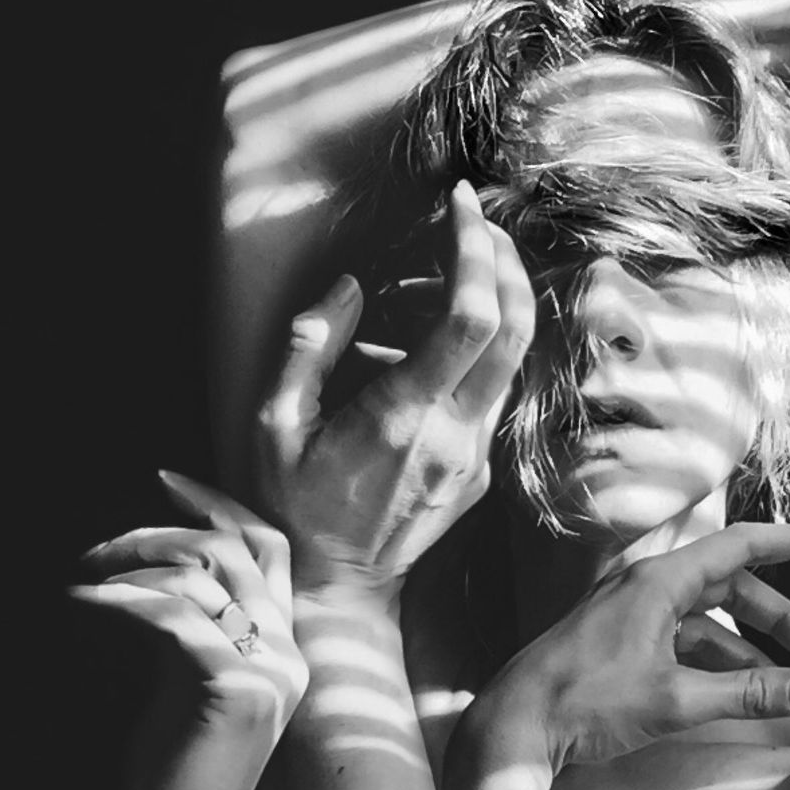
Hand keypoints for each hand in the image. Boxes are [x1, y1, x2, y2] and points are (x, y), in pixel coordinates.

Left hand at [72, 473, 307, 789]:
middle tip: (100, 549)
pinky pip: (173, 615)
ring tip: (85, 582)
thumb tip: (156, 566)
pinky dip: (119, 600)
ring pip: (203, 576)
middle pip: (233, 551)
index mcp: (287, 649)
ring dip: (131, 566)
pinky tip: (82, 603)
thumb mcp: (187, 679)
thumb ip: (193, 625)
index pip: (268, 550)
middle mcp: (290, 655)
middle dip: (158, 533)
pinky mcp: (235, 690)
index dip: (219, 505)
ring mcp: (271, 672)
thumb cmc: (174, 766)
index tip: (165, 479)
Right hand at [254, 179, 534, 595]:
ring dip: (500, 299)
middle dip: (505, 261)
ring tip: (459, 262)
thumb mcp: (274, 424)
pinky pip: (495, 391)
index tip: (457, 205)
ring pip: (515, 360)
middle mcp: (453, 436)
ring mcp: (473, 457)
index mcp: (403, 418)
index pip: (468, 319)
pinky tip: (445, 330)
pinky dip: (485, 345)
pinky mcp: (479, 471)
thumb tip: (350, 287)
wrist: (338, 584)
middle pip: (515, 329)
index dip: (474, 250)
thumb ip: (308, 346)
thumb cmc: (294, 504)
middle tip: (475, 220)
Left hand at [471, 522, 789, 769]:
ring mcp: (627, 613)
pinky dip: (710, 660)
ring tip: (780, 684)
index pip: (741, 547)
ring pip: (703, 618)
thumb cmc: (585, 705)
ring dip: (745, 646)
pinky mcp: (616, 642)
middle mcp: (643, 587)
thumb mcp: (678, 702)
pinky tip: (728, 690)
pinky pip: (677, 638)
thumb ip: (750, 693)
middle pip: (728, 585)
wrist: (513, 726)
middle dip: (777, 617)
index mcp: (658, 582)